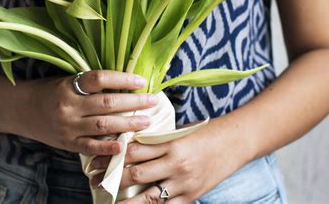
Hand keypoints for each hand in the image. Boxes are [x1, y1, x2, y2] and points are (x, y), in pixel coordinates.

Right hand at [12, 70, 158, 155]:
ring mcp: (68, 126)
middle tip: (153, 100)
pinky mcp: (67, 143)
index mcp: (69, 86)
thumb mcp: (65, 80)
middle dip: (134, 102)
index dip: (122, 79)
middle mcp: (69, 106)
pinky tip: (124, 144)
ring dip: (128, 123)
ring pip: (104, 125)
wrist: (19, 109)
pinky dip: (108, 147)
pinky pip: (91, 147)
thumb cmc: (47, 91)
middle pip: (107, 103)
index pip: (100, 79)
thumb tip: (122, 82)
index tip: (141, 80)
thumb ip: (89, 83)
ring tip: (147, 121)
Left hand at [89, 117, 248, 202]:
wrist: (234, 142)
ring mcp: (184, 184)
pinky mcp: (191, 197)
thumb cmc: (204, 133)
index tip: (97, 158)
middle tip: (94, 180)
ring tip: (107, 201)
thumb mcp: (178, 132)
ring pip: (148, 197)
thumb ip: (156, 140)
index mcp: (171, 144)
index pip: (134, 151)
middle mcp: (176, 165)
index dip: (113, 155)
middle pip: (137, 174)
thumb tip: (129, 144)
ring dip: (124, 201)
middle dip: (112, 178)